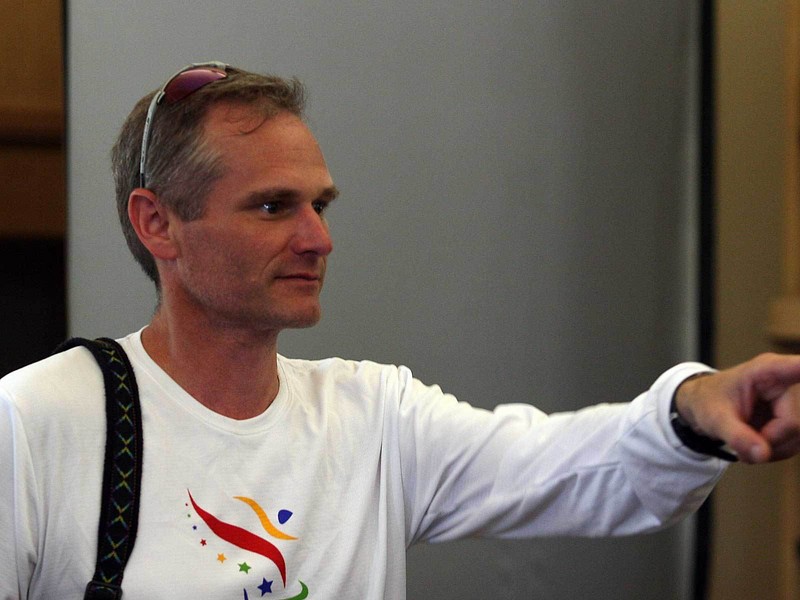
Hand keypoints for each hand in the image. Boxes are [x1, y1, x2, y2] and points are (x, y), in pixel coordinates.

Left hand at [675, 353, 799, 463]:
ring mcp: (792, 402)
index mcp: (767, 371)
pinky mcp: (793, 418)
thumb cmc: (709, 402)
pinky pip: (795, 443)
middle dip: (768, 440)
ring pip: (797, 438)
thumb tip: (761, 455)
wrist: (705, 405)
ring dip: (771, 450)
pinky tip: (756, 447)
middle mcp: (786, 384)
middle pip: (793, 424)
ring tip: (746, 445)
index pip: (799, 368)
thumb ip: (736, 436)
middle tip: (742, 442)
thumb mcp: (715, 419)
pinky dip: (775, 451)